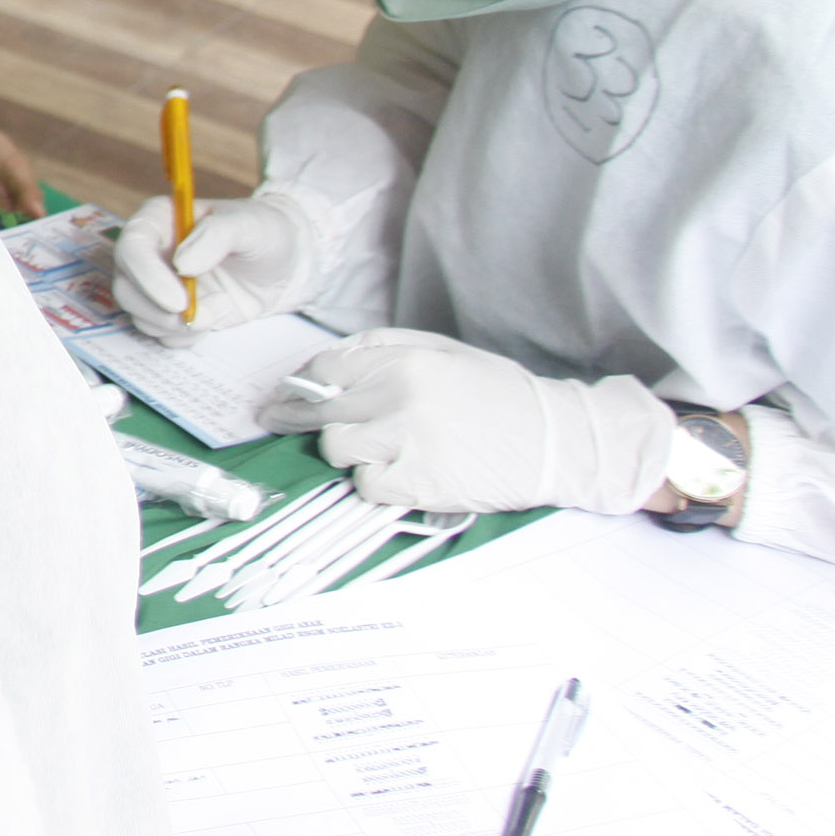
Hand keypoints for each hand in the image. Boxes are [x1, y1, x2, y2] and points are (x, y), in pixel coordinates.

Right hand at [113, 185, 331, 339]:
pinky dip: (186, 335)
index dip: (146, 276)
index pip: (132, 247)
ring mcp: (158, 285)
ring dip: (177, 324)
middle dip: (159, 310)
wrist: (287, 263)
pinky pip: (161, 333)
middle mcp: (151, 253)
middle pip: (126, 287)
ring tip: (220, 308)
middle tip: (201, 316)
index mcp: (159, 220)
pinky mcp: (172, 311)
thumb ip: (216, 236)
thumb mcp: (248, 225)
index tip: (178, 300)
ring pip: (140, 315)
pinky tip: (216, 316)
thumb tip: (183, 264)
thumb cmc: (265, 232)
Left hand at [263, 330, 670, 515]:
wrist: (557, 441)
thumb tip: (326, 365)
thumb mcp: (444, 351)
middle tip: (276, 421)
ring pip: (337, 449)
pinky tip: (403, 472)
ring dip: (350, 451)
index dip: (301, 383)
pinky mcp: (419, 484)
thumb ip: (383, 350)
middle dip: (298, 418)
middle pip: (322, 410)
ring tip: (380, 448)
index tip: (287, 394)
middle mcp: (400, 397)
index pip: (325, 369)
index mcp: (405, 361)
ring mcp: (408, 442)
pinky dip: (376, 483)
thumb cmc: (500, 395)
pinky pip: (367, 485)